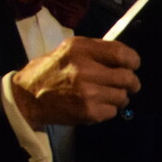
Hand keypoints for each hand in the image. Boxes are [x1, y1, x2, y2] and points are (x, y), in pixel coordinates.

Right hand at [12, 37, 140, 127]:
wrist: (28, 97)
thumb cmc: (52, 71)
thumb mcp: (70, 49)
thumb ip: (97, 50)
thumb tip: (125, 57)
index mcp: (81, 49)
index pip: (122, 53)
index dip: (133, 61)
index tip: (133, 65)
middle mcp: (85, 69)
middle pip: (127, 78)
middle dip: (132, 83)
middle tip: (129, 85)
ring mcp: (87, 92)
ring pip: (122, 97)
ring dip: (119, 97)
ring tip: (108, 95)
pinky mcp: (88, 111)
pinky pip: (113, 112)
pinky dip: (108, 110)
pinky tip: (96, 105)